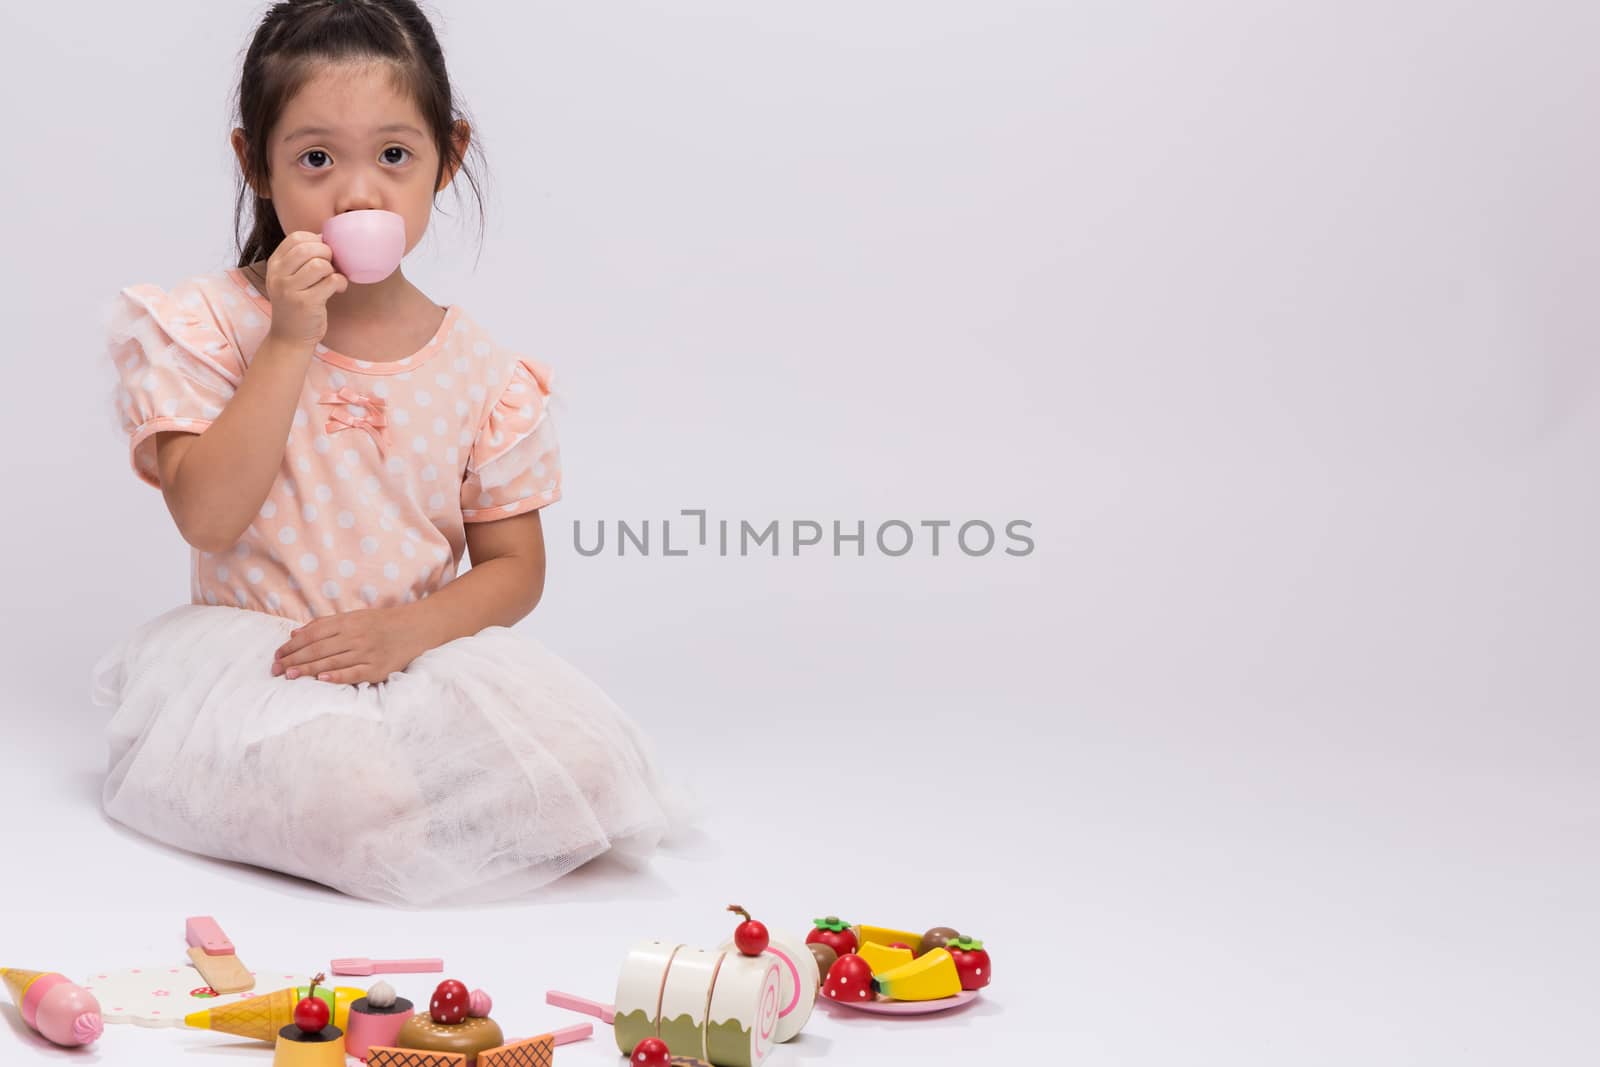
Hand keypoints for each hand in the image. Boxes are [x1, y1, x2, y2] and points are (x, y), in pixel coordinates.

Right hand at [260, 230, 347, 347]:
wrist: (290, 337)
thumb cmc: (296, 304)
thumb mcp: (289, 278)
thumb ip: (300, 259)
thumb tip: (326, 237)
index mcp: (274, 264)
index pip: (295, 237)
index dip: (316, 240)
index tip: (323, 252)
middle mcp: (278, 275)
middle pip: (308, 248)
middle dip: (327, 253)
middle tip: (332, 265)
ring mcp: (290, 290)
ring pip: (319, 264)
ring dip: (333, 269)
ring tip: (333, 278)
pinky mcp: (305, 303)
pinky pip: (331, 282)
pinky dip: (341, 283)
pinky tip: (338, 289)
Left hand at [272, 605, 424, 685]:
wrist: (415, 628)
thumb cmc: (380, 623)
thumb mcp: (353, 616)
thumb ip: (324, 624)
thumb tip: (295, 633)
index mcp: (347, 622)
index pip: (313, 634)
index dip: (292, 645)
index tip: (277, 655)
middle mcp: (355, 636)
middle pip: (318, 649)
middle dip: (294, 659)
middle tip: (276, 670)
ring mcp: (367, 652)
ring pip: (332, 662)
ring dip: (308, 670)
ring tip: (290, 676)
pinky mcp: (377, 668)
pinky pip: (354, 673)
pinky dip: (337, 676)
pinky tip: (321, 680)